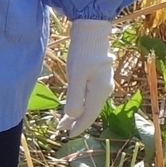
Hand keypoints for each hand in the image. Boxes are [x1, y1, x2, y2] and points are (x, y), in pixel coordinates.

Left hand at [59, 19, 115, 134]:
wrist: (91, 32)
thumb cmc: (83, 52)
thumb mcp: (76, 75)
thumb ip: (75, 97)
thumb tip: (74, 116)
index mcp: (100, 91)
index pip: (89, 115)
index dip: (79, 126)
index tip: (68, 134)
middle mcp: (104, 89)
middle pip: (89, 110)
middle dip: (76, 121)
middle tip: (62, 129)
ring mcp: (102, 83)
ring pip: (88, 103)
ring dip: (76, 112)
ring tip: (64, 121)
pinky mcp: (97, 77)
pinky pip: (88, 95)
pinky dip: (79, 102)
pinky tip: (72, 105)